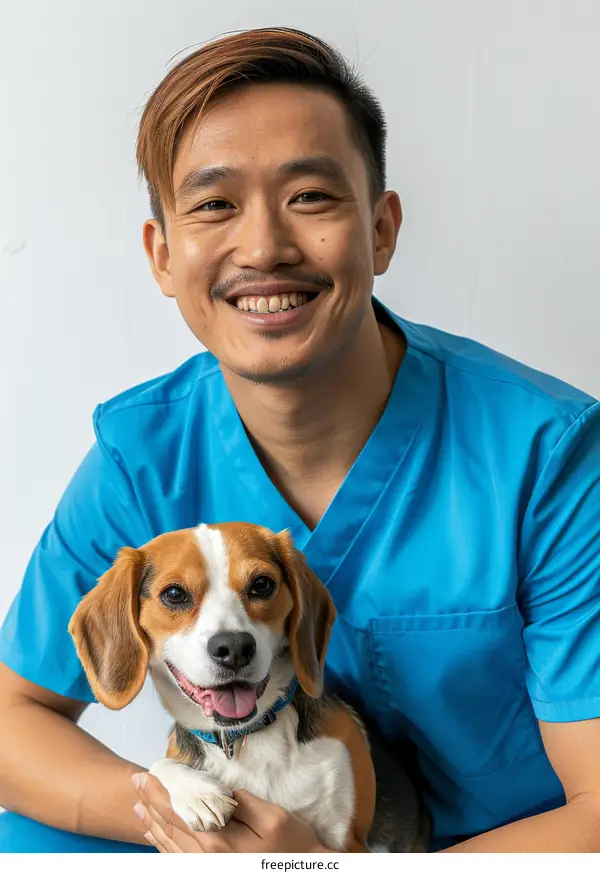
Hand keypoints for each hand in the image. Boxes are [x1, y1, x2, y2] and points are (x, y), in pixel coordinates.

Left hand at [131, 772, 329, 852]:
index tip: (147, 774)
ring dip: (152, 822)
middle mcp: (205, 858)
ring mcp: (206, 868)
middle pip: (170, 826)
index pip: (179, 811)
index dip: (160, 792)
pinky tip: (155, 834)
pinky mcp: (211, 871)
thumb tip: (218, 791)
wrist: (303, 872)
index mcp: (218, 841)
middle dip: (150, 803)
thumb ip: (241, 803)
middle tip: (135, 783)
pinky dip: (162, 844)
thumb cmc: (291, 845)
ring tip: (138, 805)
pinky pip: (177, 859)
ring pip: (169, 845)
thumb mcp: (272, 818)